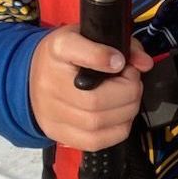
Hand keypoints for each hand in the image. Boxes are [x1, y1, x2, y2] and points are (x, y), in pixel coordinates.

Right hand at [29, 25, 152, 150]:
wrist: (33, 78)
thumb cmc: (68, 57)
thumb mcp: (92, 38)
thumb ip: (123, 45)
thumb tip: (144, 63)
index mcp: (58, 48)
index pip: (73, 50)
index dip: (100, 57)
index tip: (119, 61)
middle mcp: (50, 82)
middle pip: (94, 99)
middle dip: (128, 92)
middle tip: (131, 81)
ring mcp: (52, 111)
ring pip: (97, 122)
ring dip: (125, 111)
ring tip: (126, 98)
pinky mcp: (57, 132)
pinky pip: (95, 141)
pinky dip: (117, 130)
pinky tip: (119, 116)